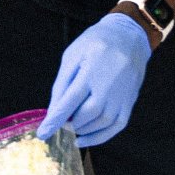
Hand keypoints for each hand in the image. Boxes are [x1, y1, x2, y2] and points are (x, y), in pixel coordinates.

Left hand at [37, 13, 151, 147]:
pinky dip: (100, 137)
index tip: (43, 133)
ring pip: (102, 122)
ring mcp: (123, 93)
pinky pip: (117, 125)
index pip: (71, 100)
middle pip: (88, 113)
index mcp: (91, 68)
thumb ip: (62, 84)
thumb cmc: (96, 43)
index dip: (56, 119)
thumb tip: (53, 111)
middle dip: (71, 123)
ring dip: (83, 130)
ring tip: (72, 127)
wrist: (129, 36)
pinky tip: (85, 139)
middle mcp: (110, 84)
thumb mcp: (73, 55)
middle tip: (61, 123)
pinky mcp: (131, 100)